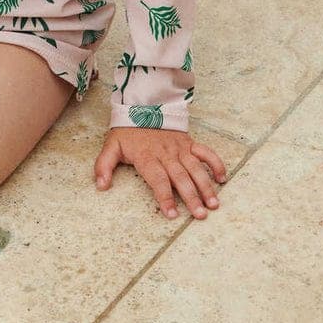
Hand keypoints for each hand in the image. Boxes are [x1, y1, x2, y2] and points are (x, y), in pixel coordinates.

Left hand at [93, 126, 226, 219]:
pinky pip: (205, 152)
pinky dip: (215, 163)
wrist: (141, 106)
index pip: (157, 179)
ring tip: (213, 204)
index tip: (171, 214)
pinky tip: (222, 178)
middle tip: (200, 215)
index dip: (165, 196)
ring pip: (195, 168)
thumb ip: (104, 166)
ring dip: (205, 186)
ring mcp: (179, 148)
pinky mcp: (188, 142)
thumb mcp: (111, 146)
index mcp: (147, 157)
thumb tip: (101, 186)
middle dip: (191, 197)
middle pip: (180, 177)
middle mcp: (166, 154)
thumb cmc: (127, 131)